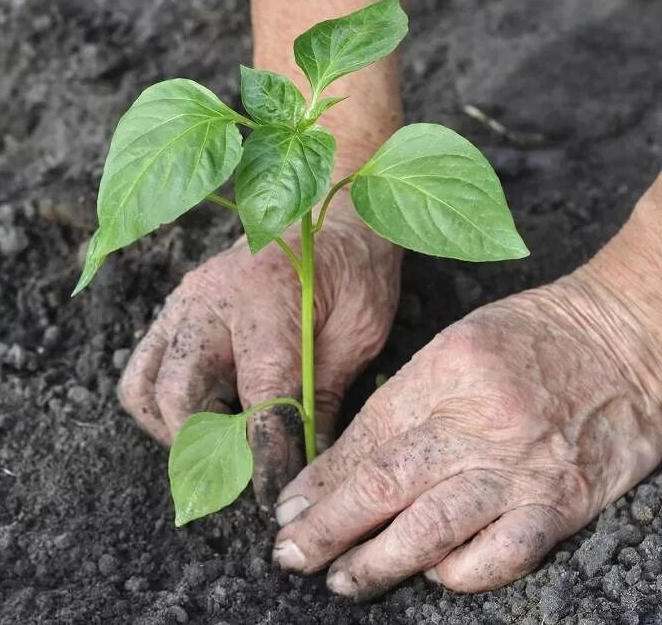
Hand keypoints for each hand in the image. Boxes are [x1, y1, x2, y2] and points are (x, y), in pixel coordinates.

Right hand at [118, 206, 400, 502]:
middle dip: (207, 448)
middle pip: (179, 395)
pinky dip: (163, 406)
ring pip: (143, 387)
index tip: (271, 496)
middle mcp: (210, 300)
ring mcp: (181, 305)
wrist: (328, 212)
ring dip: (173, 430)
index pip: (259, 396)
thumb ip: (325, 398)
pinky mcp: (171, 313)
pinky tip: (207, 416)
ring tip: (217, 447)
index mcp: (267, 301)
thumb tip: (308, 465)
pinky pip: (143, 369)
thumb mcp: (359, 334)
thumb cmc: (352, 271)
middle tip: (240, 476)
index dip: (264, 454)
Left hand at [271, 265, 661, 597]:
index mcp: (443, 373)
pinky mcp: (562, 503)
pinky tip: (435, 574)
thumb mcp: (454, 348)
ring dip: (379, 562)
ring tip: (343, 580)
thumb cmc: (533, 338)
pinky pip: (504, 554)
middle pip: (386, 485)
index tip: (289, 510)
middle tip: (292, 554)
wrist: (630, 337)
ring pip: (433, 528)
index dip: (321, 481)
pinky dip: (463, 573)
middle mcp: (478, 422)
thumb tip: (341, 466)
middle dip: (329, 528)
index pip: (365, 439)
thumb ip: (401, 404)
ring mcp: (521, 467)